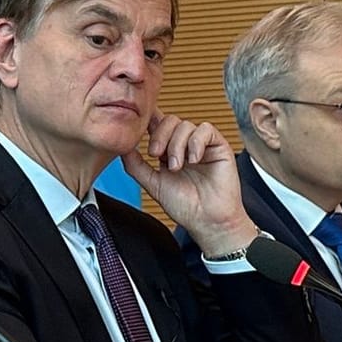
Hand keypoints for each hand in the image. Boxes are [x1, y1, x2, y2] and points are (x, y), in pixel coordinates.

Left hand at [125, 112, 256, 254]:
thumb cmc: (185, 206)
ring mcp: (202, 145)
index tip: (139, 131)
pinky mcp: (219, 146)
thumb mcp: (153, 183)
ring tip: (176, 167)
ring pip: (185, 125)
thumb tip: (122, 147)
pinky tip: (194, 161)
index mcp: (169, 151)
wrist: (207, 221)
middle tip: (155, 156)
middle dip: (159, 136)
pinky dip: (196, 143)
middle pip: (170, 120)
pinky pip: (206, 130)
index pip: (158, 125)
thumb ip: (136, 165)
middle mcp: (185, 145)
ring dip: (176, 145)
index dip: (149, 122)